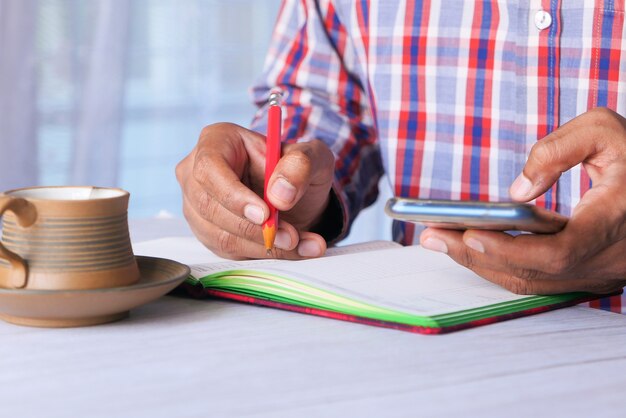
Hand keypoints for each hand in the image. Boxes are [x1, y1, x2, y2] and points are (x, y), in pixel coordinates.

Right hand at [176, 122, 334, 258]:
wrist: (295, 196)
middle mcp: (197, 173)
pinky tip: (293, 250)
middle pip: (211, 207)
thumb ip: (300, 166)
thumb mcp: (312, 156)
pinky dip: (264, 254)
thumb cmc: (296, 169)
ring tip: (300, 243)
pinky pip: (229, 251)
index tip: (265, 214)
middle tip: (291, 236)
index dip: (234, 195)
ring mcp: (197, 205)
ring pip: (220, 235)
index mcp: (216, 141)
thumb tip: (280, 194)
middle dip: (254, 228)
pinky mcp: (207, 233)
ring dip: (264, 245)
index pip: (209, 169)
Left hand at [420, 107, 625, 294]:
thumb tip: (516, 191)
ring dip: (481, 263)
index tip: (468, 234)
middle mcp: (608, 258)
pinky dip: (500, 264)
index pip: (558, 252)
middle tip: (430, 236)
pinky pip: (537, 279)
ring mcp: (598, 273)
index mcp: (616, 221)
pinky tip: (469, 246)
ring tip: (438, 240)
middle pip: (532, 273)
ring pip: (531, 282)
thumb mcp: (604, 130)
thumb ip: (557, 151)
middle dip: (476, 256)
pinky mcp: (587, 274)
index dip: (510, 248)